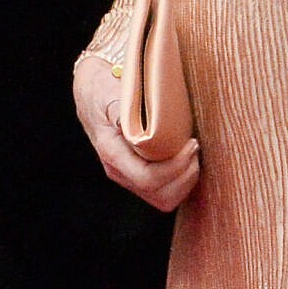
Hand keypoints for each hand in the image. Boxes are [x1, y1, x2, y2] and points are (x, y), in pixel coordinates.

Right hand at [73, 45, 199, 210]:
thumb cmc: (104, 89)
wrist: (93, 91)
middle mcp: (120, 171)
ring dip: (186, 181)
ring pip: (164, 199)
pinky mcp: (139, 175)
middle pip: (160, 195)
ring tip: (193, 153)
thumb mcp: (112, 92)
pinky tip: (187, 158)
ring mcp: (129, 176)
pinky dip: (182, 181)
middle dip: (185, 176)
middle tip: (194, 148)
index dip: (175, 167)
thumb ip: (125, 109)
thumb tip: (142, 125)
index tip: (191, 143)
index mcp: (113, 153)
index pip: (148, 178)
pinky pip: (164, 192)